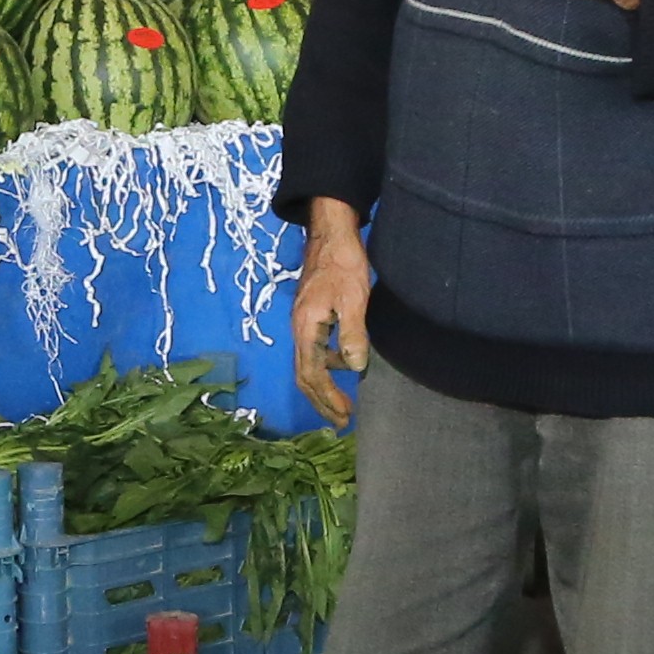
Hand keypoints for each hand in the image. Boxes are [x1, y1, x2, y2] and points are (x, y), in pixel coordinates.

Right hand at [292, 203, 374, 425]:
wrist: (330, 232)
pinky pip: (313, 351)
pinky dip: (325, 368)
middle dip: (321, 401)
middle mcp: (299, 329)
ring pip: (307, 365)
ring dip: (323, 387)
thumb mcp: (354, 298)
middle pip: (304, 375)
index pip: (312, 374)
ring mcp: (302, 322)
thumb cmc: (343, 263)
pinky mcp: (309, 316)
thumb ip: (352, 334)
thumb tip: (354, 368)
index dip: (327, 398)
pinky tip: (343, 366)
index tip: (345, 415)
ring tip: (342, 403)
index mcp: (306, 328)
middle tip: (341, 421)